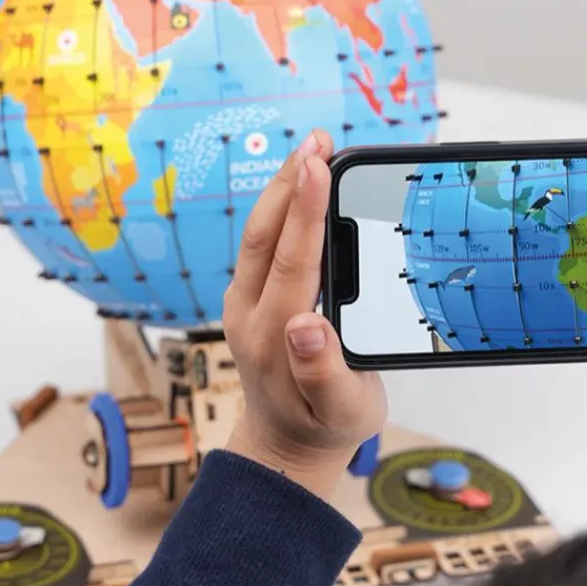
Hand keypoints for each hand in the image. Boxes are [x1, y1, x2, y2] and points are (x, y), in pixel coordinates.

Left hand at [221, 129, 386, 501]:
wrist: (285, 445)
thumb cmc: (325, 426)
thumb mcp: (343, 411)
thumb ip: (325, 374)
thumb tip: (306, 326)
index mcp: (271, 338)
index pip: (290, 262)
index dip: (306, 210)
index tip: (319, 166)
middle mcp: (247, 314)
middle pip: (264, 235)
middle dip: (290, 183)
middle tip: (319, 140)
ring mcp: (244, 302)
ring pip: (259, 232)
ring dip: (284, 186)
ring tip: (314, 146)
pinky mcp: (250, 294)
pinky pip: (263, 240)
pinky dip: (284, 204)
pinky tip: (304, 178)